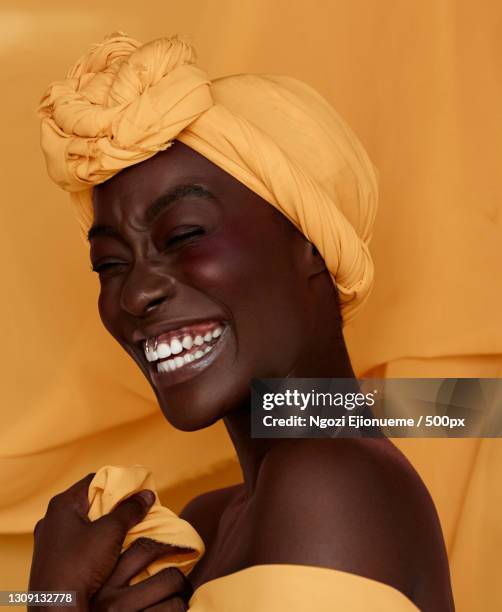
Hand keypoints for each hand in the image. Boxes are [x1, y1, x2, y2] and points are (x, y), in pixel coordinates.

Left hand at [29, 473, 191, 610]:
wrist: (57, 610)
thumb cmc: (80, 565)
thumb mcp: (110, 533)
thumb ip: (130, 510)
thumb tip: (147, 495)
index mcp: (62, 505)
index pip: (94, 480)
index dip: (118, 482)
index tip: (137, 491)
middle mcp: (52, 519)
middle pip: (90, 501)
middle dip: (114, 505)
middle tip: (135, 511)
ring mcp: (50, 541)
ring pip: (85, 522)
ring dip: (106, 525)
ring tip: (127, 531)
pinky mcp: (52, 560)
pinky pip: (79, 540)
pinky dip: (96, 541)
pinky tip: (111, 550)